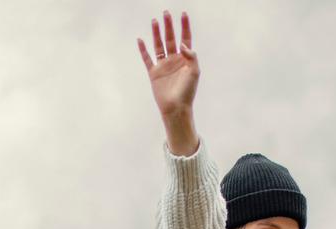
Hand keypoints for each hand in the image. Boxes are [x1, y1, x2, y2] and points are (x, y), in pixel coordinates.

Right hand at [137, 11, 199, 155]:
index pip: (185, 38)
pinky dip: (143, 50)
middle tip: (166, 14)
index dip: (184, 27)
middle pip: (170, 38)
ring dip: (156, 33)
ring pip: (159, 45)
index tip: (183, 15)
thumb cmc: (187, 92)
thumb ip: (191, 56)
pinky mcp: (154, 73)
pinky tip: (140, 40)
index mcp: (185, 59)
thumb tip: (182, 44)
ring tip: (154, 21)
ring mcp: (163, 65)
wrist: (175, 107)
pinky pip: (147, 58)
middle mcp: (174, 60)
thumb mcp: (194, 72)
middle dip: (168, 26)